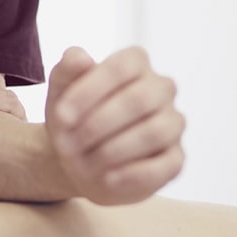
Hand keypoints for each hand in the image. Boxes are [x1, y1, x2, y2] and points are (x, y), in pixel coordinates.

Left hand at [44, 46, 185, 205]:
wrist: (78, 158)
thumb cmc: (74, 116)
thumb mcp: (61, 91)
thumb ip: (67, 69)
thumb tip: (79, 57)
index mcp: (136, 63)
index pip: (121, 67)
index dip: (90, 91)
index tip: (62, 116)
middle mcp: (161, 88)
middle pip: (140, 99)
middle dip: (98, 125)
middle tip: (68, 145)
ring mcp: (172, 123)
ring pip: (155, 132)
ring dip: (113, 150)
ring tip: (84, 163)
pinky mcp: (175, 158)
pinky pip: (166, 165)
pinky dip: (134, 174)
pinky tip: (108, 179)